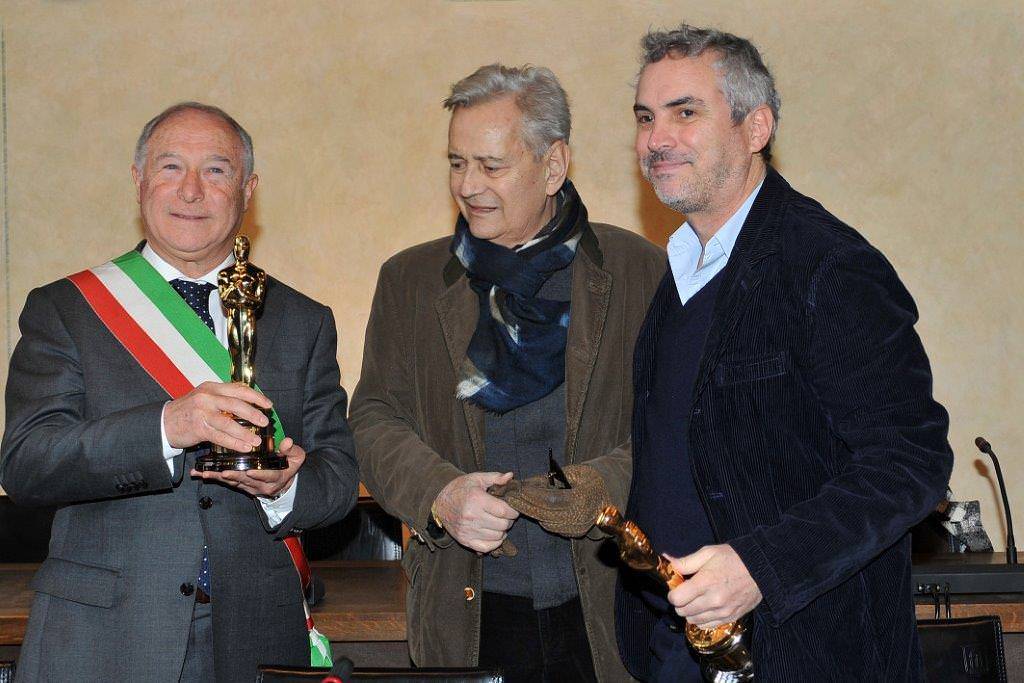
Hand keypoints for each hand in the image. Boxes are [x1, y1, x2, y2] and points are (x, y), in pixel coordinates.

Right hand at [164, 381, 272, 451]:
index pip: (238, 389)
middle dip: (253, 413)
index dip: (256, 396)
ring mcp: (201, 412)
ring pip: (229, 422)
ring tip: (257, 440)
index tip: (268, 404)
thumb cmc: (187, 411)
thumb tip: (248, 401)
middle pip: (236, 404)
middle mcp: (207, 397)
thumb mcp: (204, 397)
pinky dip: (234, 442)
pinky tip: (244, 447)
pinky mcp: (198, 428)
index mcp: (211, 387)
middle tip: (265, 422)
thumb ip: (223, 397)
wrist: (163, 422)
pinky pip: (220, 436)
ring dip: (245, 432)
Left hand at [190, 437, 303, 498]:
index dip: (259, 474)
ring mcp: (250, 487)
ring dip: (220, 478)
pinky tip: (202, 474)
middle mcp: (261, 485)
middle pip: (246, 481)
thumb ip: (291, 450)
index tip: (250, 471)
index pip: (267, 476)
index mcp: (276, 477)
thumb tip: (287, 441)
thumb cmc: (290, 465)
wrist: (284, 482)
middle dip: (234, 476)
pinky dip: (215, 478)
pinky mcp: (241, 486)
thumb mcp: (296, 457)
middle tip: (224, 472)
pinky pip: (228, 482)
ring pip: (234, 482)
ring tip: (207, 474)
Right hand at [433, 472, 519, 552]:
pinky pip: (487, 547)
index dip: (513, 511)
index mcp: (476, 500)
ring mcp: (467, 530)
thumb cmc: (460, 488)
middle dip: (509, 520)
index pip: (503, 511)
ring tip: (499, 522)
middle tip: (506, 515)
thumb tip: (511, 476)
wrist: (439, 502)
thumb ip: (495, 477)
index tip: (513, 508)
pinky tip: (494, 533)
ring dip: (503, 530)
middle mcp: (472, 517)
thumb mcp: (477, 478)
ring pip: (497, 536)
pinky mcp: (465, 540)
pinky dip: (495, 542)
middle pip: (502, 525)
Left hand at [488, 464, 608, 536]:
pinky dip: (542, 518)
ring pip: (547, 522)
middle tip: (510, 499)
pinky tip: (533, 509)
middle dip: (526, 506)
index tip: (517, 490)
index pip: (550, 500)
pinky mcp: (576, 533)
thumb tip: (527, 483)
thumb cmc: (593, 476)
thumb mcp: (575, 471)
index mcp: (583, 499)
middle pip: (546, 514)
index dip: (532, 496)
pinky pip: (553, 527)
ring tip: (518, 502)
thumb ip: (551, 478)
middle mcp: (581, 517)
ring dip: (531, 513)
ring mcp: (579, 528)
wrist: (613, 491)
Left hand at [665, 544, 761, 627]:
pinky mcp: (731, 617)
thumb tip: (667, 561)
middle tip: (686, 593)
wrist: (761, 569)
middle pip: (683, 611)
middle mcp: (713, 600)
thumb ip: (686, 561)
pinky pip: (707, 626)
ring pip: (693, 621)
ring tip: (696, 600)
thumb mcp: (708, 553)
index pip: (676, 599)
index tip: (677, 588)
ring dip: (690, 612)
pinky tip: (705, 608)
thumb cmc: (733, 558)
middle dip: (680, 603)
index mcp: (705, 582)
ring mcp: (723, 611)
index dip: (672, 593)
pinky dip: (702, 619)